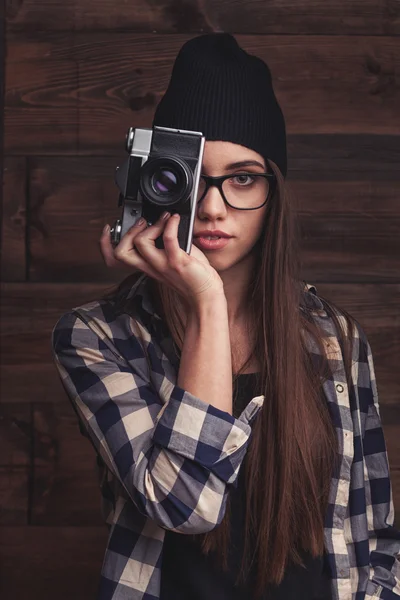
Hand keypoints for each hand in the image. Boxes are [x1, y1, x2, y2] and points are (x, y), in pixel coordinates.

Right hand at [99, 212, 224, 306]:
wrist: (206, 296)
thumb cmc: (192, 278)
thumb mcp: (171, 260)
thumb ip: (163, 244)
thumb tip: (163, 222)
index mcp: (146, 266)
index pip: (114, 259)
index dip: (104, 244)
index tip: (108, 229)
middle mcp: (150, 267)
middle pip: (120, 252)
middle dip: (127, 232)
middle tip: (142, 223)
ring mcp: (163, 265)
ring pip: (140, 244)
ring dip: (151, 226)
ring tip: (163, 220)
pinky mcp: (178, 262)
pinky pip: (169, 239)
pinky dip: (170, 225)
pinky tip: (175, 220)